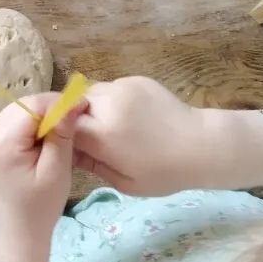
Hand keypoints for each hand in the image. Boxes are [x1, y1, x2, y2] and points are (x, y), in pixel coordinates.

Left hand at [0, 94, 86, 243]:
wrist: (18, 232)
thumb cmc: (40, 206)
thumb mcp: (56, 170)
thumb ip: (61, 134)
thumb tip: (71, 102)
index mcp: (2, 141)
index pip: (32, 105)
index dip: (58, 103)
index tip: (81, 109)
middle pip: (24, 105)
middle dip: (50, 109)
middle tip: (74, 121)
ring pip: (19, 111)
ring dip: (41, 116)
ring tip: (61, 132)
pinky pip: (13, 122)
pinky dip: (30, 125)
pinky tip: (44, 140)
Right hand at [71, 77, 208, 195]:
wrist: (201, 145)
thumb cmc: (163, 173)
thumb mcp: (124, 182)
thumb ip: (91, 165)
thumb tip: (66, 153)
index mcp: (103, 134)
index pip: (62, 125)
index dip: (61, 133)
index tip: (66, 143)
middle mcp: (108, 104)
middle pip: (73, 104)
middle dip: (75, 118)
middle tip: (91, 136)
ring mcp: (122, 87)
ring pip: (91, 92)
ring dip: (93, 107)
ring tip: (112, 125)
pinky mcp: (135, 80)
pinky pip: (111, 88)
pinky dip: (112, 101)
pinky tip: (130, 116)